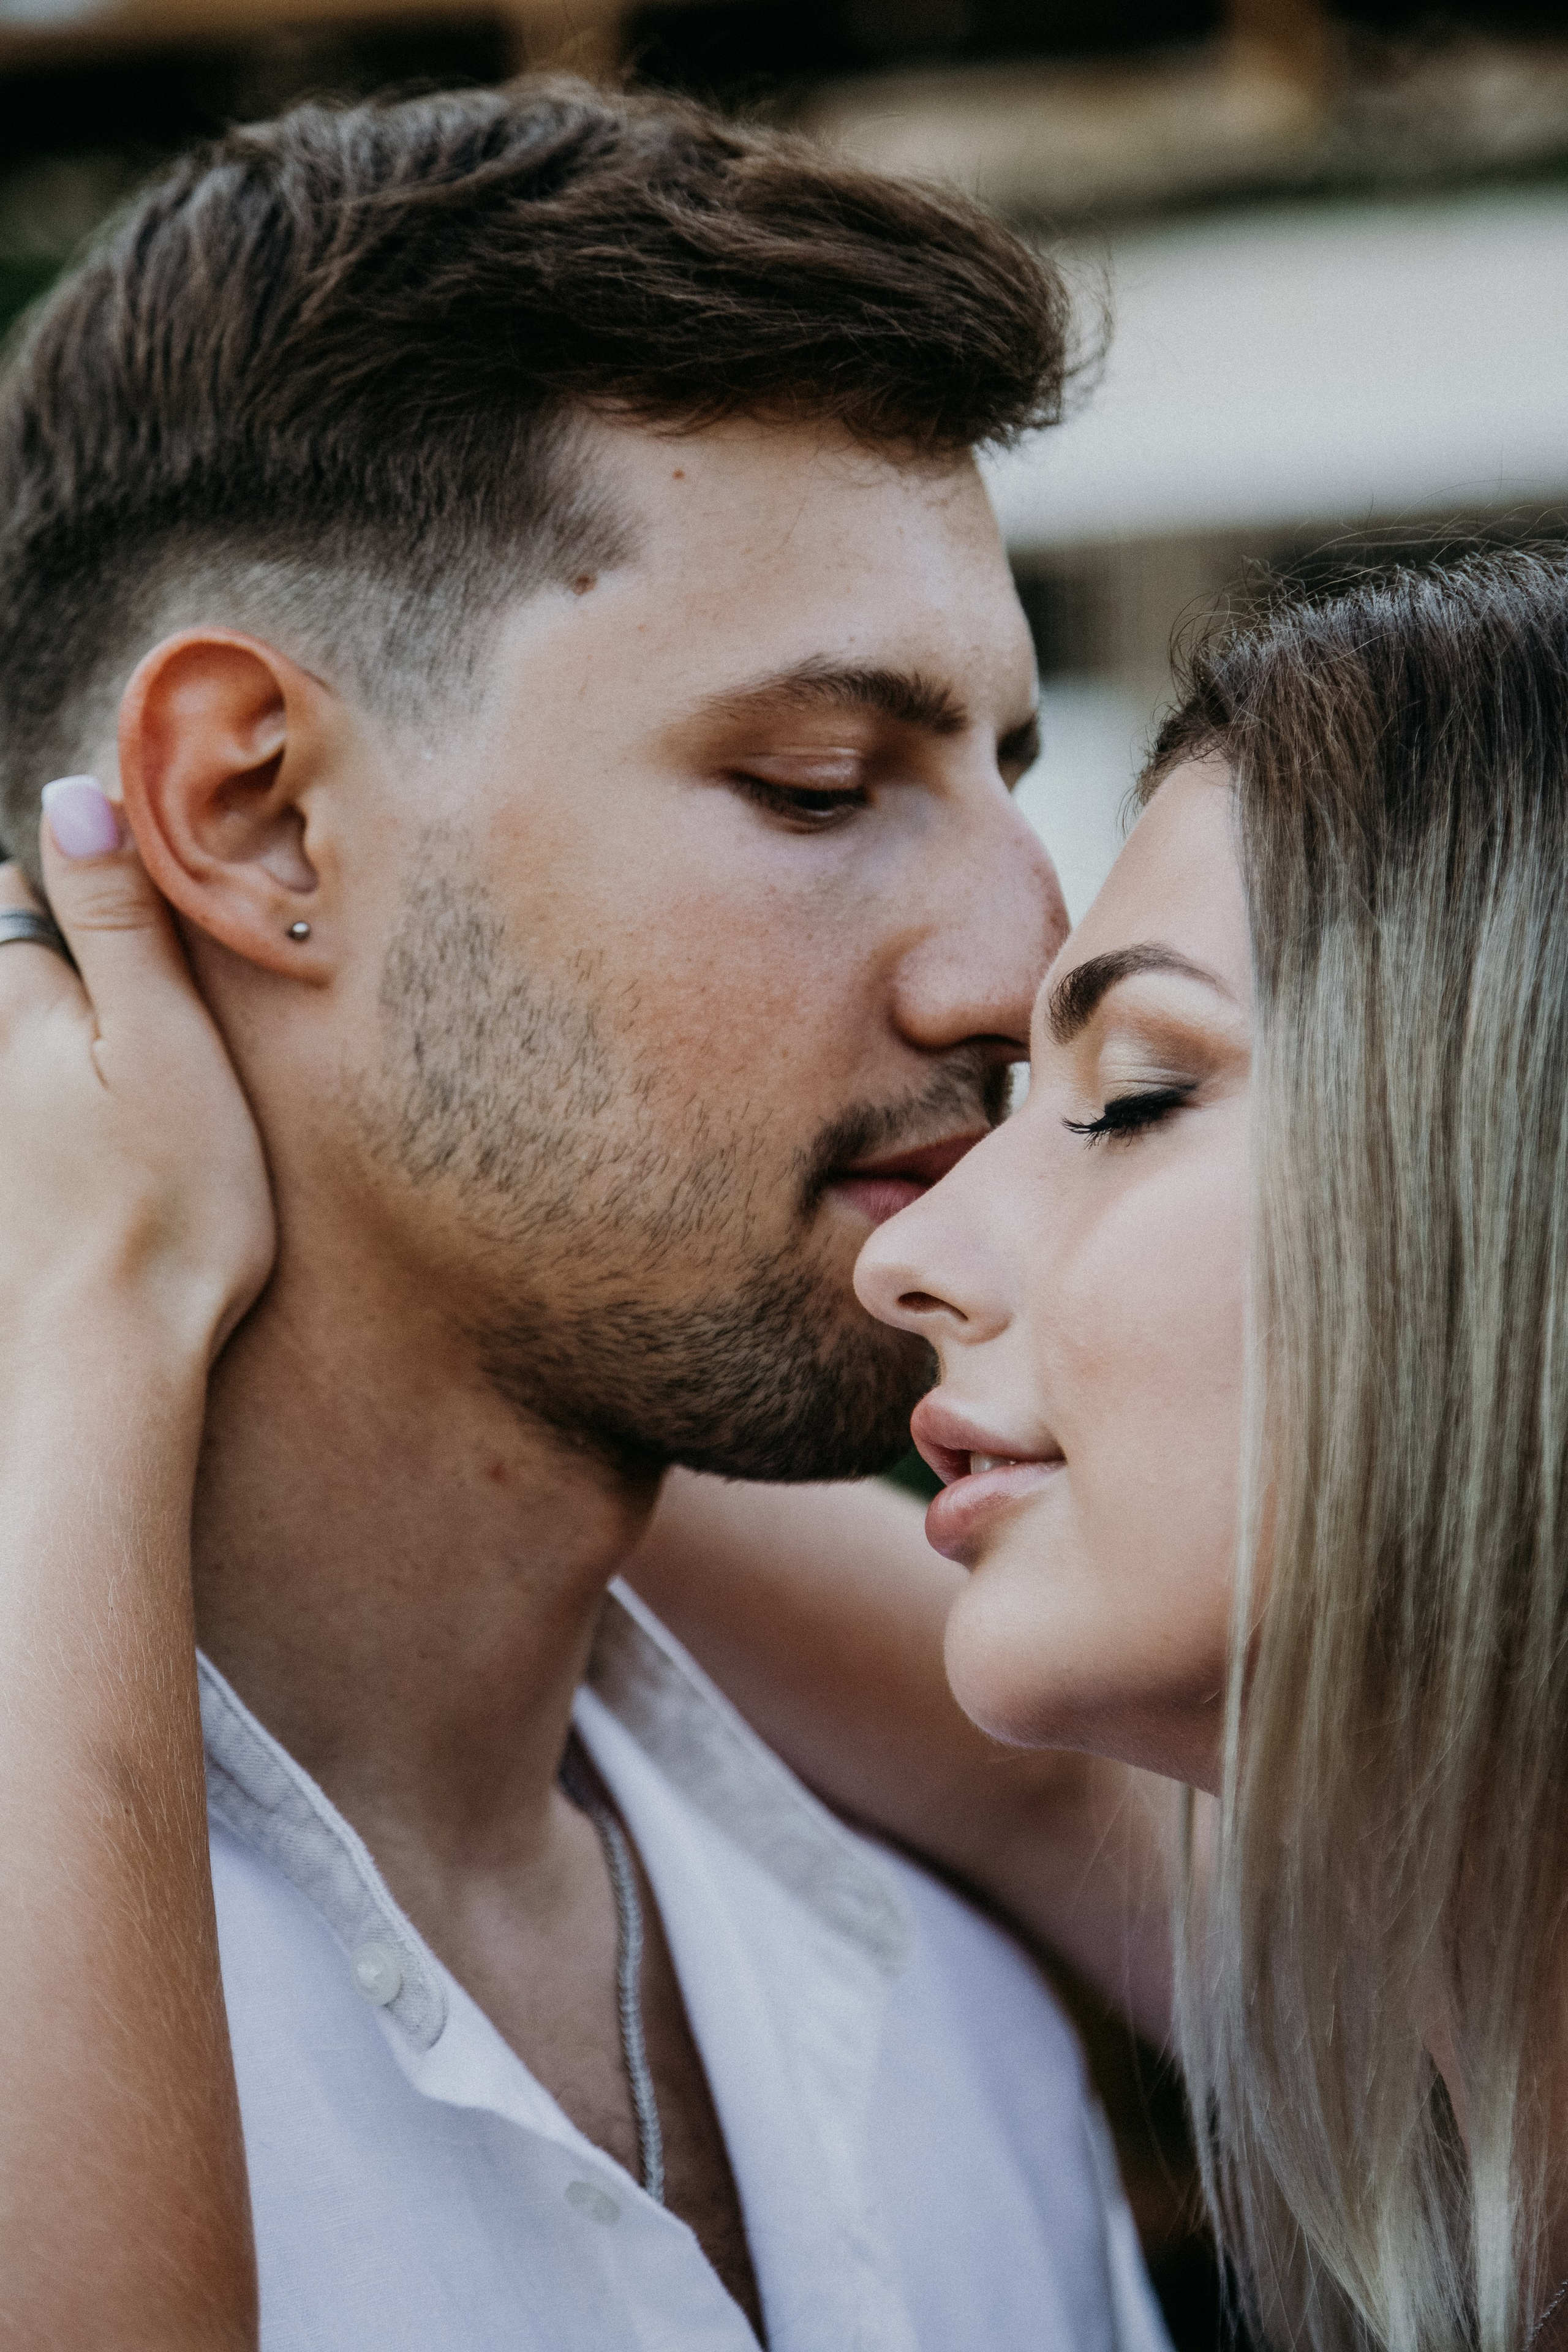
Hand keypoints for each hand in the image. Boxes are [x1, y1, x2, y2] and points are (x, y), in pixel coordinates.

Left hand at [0, 777, 274, 1367]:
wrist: (105, 1361)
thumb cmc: (164, 1203)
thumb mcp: (165, 1043)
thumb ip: (118, 921)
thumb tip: (77, 796)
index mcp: (17, 1007)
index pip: (13, 897)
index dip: (75, 889)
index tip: (138, 909)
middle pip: (13, 978)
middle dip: (60, 972)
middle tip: (141, 1017)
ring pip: (25, 1054)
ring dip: (62, 1053)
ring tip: (130, 1097)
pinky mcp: (9, 1190)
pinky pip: (33, 1117)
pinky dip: (56, 1117)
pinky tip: (102, 1150)